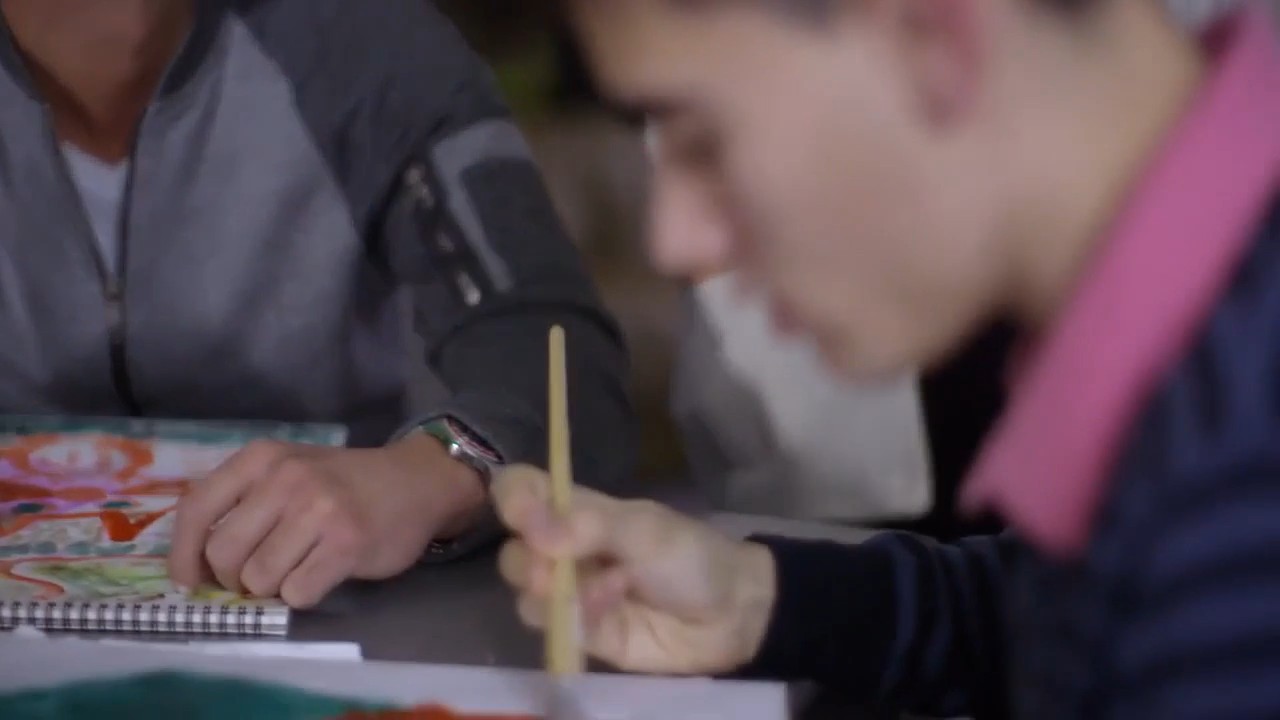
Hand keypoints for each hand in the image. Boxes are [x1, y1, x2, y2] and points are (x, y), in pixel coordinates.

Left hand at [167, 434, 484, 606]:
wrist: (416, 482)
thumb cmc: (343, 483)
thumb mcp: (289, 470)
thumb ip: (245, 502)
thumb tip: (198, 565)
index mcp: (263, 458)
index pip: (197, 508)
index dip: (182, 554)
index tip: (189, 581)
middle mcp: (287, 479)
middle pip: (223, 553)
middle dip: (233, 579)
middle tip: (257, 578)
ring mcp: (319, 510)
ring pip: (259, 578)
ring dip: (272, 587)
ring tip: (296, 570)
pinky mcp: (347, 544)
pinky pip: (298, 592)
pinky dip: (303, 594)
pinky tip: (322, 574)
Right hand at [492, 465, 776, 675]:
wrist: (731, 616)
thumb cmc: (690, 556)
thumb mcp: (643, 529)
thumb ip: (588, 525)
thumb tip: (530, 527)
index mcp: (579, 510)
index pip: (522, 490)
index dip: (512, 499)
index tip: (522, 517)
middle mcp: (566, 549)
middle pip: (512, 550)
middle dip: (528, 562)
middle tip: (556, 571)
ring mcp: (572, 593)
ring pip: (524, 594)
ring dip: (558, 595)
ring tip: (609, 593)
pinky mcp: (581, 633)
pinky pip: (552, 629)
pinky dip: (575, 622)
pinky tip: (610, 615)